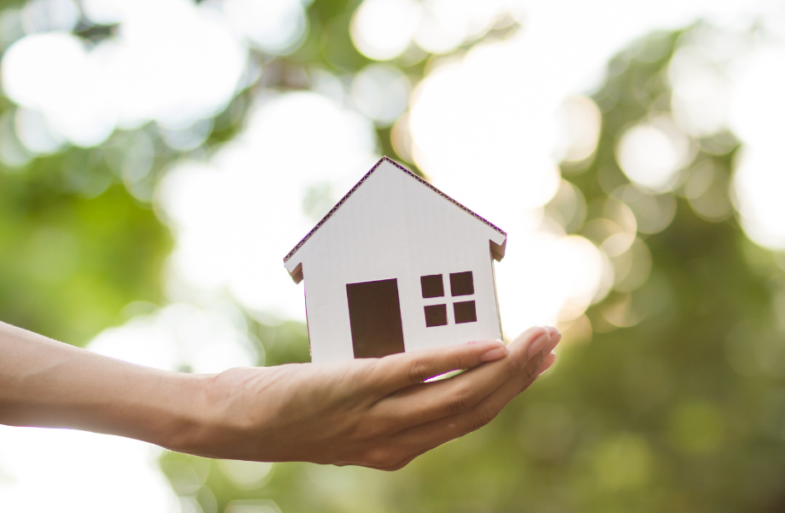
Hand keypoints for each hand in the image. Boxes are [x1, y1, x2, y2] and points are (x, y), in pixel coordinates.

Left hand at [177, 326, 560, 469]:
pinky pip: (417, 374)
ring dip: (505, 365)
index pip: (469, 419)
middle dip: (521, 374)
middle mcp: (394, 440)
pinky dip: (457, 358)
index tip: (539, 363)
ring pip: (458, 395)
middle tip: (553, 340)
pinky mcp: (355, 389)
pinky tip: (488, 342)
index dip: (510, 390)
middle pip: (475, 408)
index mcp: (396, 448)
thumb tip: (424, 358)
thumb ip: (386, 394)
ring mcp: (376, 418)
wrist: (232, 421)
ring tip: (537, 337)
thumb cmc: (287, 410)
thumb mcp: (347, 411)